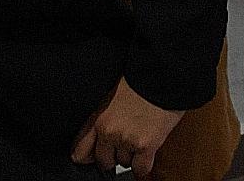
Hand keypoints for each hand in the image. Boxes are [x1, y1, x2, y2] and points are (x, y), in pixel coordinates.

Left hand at [70, 78, 184, 176]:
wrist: (162, 73)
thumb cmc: (141, 78)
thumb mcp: (112, 94)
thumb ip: (105, 115)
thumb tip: (102, 134)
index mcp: (98, 116)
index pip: (80, 152)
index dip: (89, 157)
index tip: (96, 156)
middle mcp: (108, 130)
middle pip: (104, 161)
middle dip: (113, 156)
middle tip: (124, 145)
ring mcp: (126, 139)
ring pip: (124, 164)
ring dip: (132, 156)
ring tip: (141, 138)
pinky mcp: (145, 145)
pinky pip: (140, 169)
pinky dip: (144, 165)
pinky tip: (147, 154)